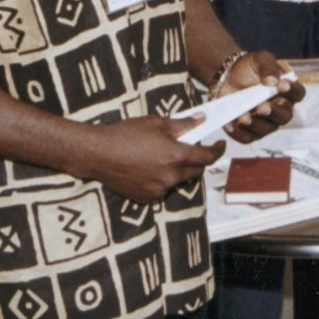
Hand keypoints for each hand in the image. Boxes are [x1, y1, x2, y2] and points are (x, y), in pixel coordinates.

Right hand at [76, 115, 224, 204]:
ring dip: (176, 170)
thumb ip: (182, 124)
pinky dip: (160, 180)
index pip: (207, 157)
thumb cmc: (125, 134)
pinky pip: (162, 189)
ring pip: (178, 181)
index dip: (217, 151)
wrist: (97, 153)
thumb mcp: (156, 123)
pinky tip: (146, 168)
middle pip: (195, 171)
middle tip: (187, 148)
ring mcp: (158, 190)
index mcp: (176, 156)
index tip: (221, 145)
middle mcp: (170, 176)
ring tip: (159, 157)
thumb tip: (201, 119)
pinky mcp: (146, 198)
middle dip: (196, 160)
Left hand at [217, 50, 302, 143]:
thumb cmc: (248, 68)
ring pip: (265, 129)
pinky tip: (229, 124)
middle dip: (273, 112)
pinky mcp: (249, 131)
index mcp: (286, 92)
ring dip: (255, 124)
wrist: (226, 77)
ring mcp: (265, 122)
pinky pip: (246, 137)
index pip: (298, 94)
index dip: (293, 91)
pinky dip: (238, 133)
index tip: (283, 84)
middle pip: (283, 116)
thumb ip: (267, 67)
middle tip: (262, 106)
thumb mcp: (259, 59)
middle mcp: (279, 110)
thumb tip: (273, 81)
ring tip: (243, 117)